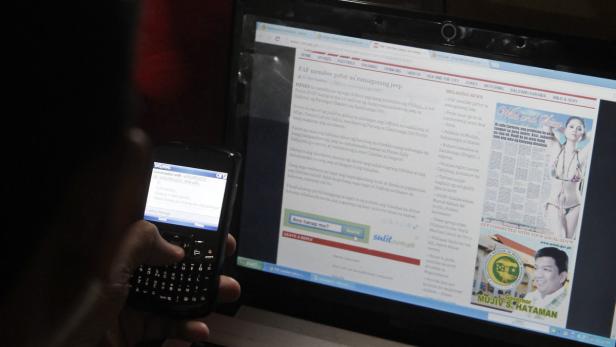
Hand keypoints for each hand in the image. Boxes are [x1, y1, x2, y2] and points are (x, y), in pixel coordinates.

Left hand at [67, 221, 240, 346]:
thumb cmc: (64, 323)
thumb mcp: (104, 275)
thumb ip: (138, 246)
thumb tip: (173, 245)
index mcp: (100, 248)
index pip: (138, 219)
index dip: (170, 210)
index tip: (199, 209)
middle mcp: (113, 271)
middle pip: (162, 253)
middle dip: (197, 253)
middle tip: (224, 250)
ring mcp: (124, 301)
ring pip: (170, 288)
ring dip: (201, 290)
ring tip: (226, 289)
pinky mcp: (131, 327)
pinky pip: (165, 321)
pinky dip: (186, 324)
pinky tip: (198, 327)